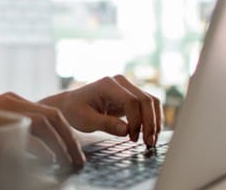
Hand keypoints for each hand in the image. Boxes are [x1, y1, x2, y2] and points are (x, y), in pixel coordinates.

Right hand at [0, 92, 85, 170]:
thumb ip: (19, 134)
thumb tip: (47, 151)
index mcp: (13, 101)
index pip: (49, 114)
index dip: (66, 134)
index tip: (75, 154)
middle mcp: (10, 100)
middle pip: (52, 116)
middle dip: (69, 140)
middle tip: (78, 162)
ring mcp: (2, 108)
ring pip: (43, 122)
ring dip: (60, 145)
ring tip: (67, 163)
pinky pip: (25, 132)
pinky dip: (40, 148)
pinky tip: (47, 160)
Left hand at [41, 75, 162, 146]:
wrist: (70, 105)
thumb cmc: (75, 111)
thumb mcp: (86, 120)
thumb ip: (106, 124)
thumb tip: (127, 130)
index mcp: (108, 85)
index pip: (131, 101)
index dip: (136, 121)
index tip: (132, 138)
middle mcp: (120, 82)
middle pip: (146, 100)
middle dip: (150, 123)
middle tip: (148, 143)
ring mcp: (127, 87)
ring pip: (151, 102)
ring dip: (154, 122)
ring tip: (150, 140)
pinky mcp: (131, 96)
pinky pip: (148, 105)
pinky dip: (152, 119)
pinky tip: (149, 133)